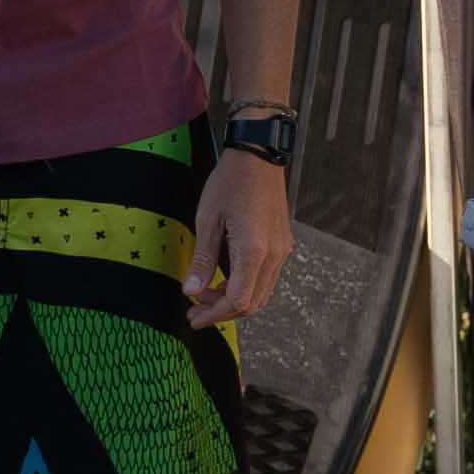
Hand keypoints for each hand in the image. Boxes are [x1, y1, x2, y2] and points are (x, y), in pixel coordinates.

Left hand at [189, 149, 291, 327]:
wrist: (259, 155)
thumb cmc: (231, 181)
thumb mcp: (207, 219)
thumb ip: (202, 259)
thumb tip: (190, 291)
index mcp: (254, 250)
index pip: (237, 301)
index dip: (214, 315)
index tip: (193, 317)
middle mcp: (273, 255)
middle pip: (252, 303)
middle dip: (222, 312)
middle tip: (195, 309)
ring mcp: (281, 250)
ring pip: (261, 293)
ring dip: (234, 299)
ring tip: (206, 293)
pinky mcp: (282, 243)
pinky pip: (266, 278)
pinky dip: (246, 286)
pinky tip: (225, 277)